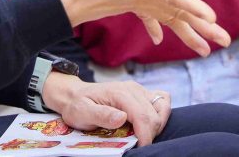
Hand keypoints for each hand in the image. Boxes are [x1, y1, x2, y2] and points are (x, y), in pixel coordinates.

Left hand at [42, 74, 170, 146]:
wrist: (75, 95)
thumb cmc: (78, 106)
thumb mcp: (83, 112)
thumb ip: (102, 115)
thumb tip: (122, 117)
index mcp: (120, 93)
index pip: (142, 116)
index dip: (145, 136)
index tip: (141, 149)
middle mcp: (133, 89)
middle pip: (154, 115)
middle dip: (150, 134)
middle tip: (137, 145)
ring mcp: (139, 90)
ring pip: (162, 107)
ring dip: (158, 124)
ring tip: (143, 135)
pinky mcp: (142, 93)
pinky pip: (162, 99)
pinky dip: (161, 113)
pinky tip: (149, 124)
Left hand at [53, 0, 231, 55]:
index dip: (194, 6)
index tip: (212, 19)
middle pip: (180, 9)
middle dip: (203, 25)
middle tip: (224, 41)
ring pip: (171, 17)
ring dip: (189, 32)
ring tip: (206, 50)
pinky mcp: (130, 5)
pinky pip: (151, 19)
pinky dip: (157, 29)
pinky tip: (158, 41)